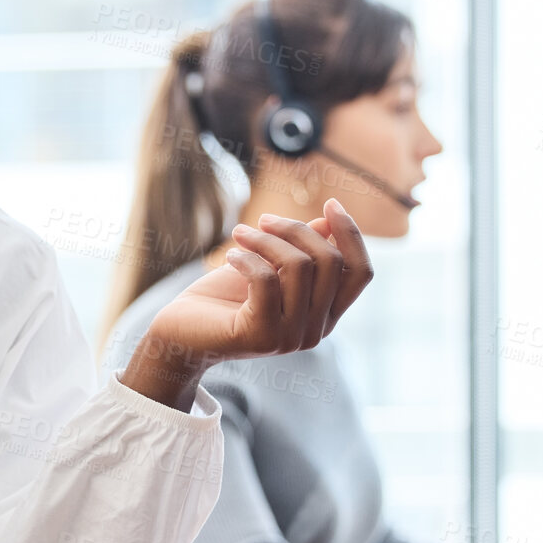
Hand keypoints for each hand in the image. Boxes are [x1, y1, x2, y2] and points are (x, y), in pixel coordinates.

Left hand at [119, 200, 373, 410]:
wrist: (181, 334)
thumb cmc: (224, 299)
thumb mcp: (268, 267)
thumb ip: (301, 250)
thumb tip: (326, 222)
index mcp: (325, 316)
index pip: (361, 273)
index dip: (351, 235)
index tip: (329, 204)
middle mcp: (316, 331)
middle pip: (331, 262)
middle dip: (296, 230)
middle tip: (261, 221)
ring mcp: (291, 338)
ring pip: (299, 266)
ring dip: (265, 239)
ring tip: (239, 234)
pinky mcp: (262, 337)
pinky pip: (267, 280)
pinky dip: (247, 258)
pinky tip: (229, 256)